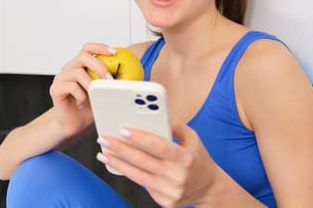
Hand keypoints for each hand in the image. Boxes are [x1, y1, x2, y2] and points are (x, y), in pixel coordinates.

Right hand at [49, 43, 115, 136]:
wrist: (74, 124)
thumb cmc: (89, 108)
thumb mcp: (103, 92)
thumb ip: (111, 82)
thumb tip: (131, 76)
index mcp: (80, 65)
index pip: (88, 48)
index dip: (100, 47)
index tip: (114, 53)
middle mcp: (69, 69)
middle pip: (83, 56)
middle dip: (99, 66)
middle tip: (109, 79)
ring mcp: (61, 78)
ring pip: (77, 72)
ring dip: (91, 83)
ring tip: (96, 95)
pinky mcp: (56, 89)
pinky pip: (70, 86)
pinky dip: (81, 95)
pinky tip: (83, 103)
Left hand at [96, 123, 219, 207]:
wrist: (209, 189)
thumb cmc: (198, 160)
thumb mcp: (193, 139)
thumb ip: (175, 125)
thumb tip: (156, 113)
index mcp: (185, 158)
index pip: (159, 146)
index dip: (140, 138)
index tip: (122, 129)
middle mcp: (177, 176)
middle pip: (143, 161)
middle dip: (120, 149)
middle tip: (104, 139)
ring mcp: (170, 191)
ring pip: (138, 176)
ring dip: (118, 164)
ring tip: (104, 154)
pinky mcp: (165, 201)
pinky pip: (143, 186)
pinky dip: (130, 174)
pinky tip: (118, 165)